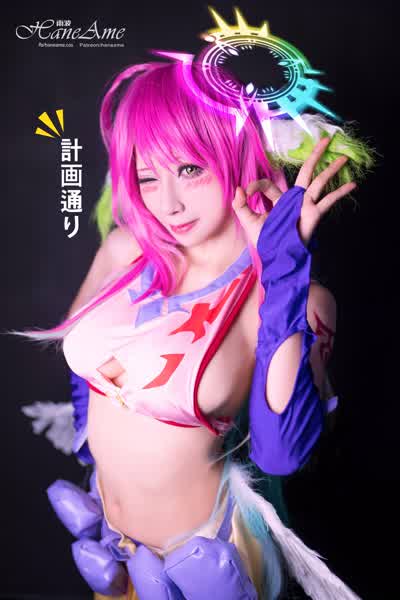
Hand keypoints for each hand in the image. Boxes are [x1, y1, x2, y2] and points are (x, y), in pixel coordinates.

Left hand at [231, 136, 356, 247]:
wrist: (278, 258)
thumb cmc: (265, 241)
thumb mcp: (249, 222)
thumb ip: (241, 205)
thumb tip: (239, 188)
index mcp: (276, 200)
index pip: (268, 185)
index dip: (256, 185)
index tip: (247, 192)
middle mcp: (293, 199)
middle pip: (305, 171)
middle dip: (315, 156)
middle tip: (325, 140)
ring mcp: (305, 204)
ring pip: (320, 181)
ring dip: (332, 169)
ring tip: (344, 157)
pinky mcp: (314, 213)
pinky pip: (329, 200)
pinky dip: (341, 192)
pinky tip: (353, 185)